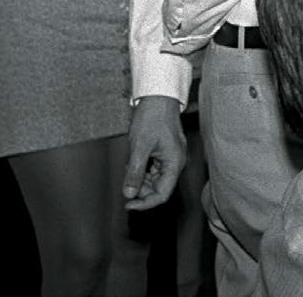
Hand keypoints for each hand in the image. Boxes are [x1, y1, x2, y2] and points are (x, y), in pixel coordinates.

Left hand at [123, 95, 185, 209]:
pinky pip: (155, 169)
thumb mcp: (139, 146)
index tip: (127, 204)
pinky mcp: (167, 153)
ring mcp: (172, 158)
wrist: (159, 98)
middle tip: (126, 178)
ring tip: (129, 165)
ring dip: (140, 178)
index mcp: (175, 163)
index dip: (145, 203)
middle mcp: (176, 163)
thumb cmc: (152, 118)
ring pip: (156, 180)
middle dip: (140, 188)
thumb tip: (129, 194)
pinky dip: (143, 170)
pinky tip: (134, 161)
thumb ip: (135, 172)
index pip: (162, 194)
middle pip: (159, 188)